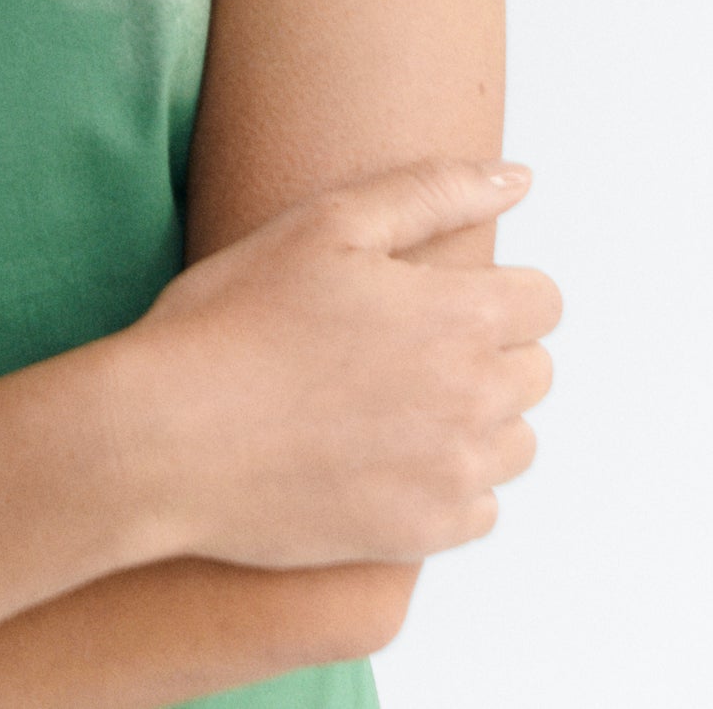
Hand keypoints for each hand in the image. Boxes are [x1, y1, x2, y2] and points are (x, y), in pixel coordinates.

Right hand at [123, 157, 559, 567]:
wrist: (169, 437)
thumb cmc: (235, 318)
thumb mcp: (327, 225)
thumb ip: (433, 193)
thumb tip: (521, 178)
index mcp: (460, 316)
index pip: (543, 302)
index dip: (491, 289)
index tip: (428, 295)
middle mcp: (476, 399)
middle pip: (534, 371)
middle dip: (483, 351)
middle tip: (394, 344)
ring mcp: (455, 475)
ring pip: (513, 442)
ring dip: (472, 419)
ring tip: (385, 401)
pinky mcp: (426, 533)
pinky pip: (479, 507)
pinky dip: (444, 482)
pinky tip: (378, 456)